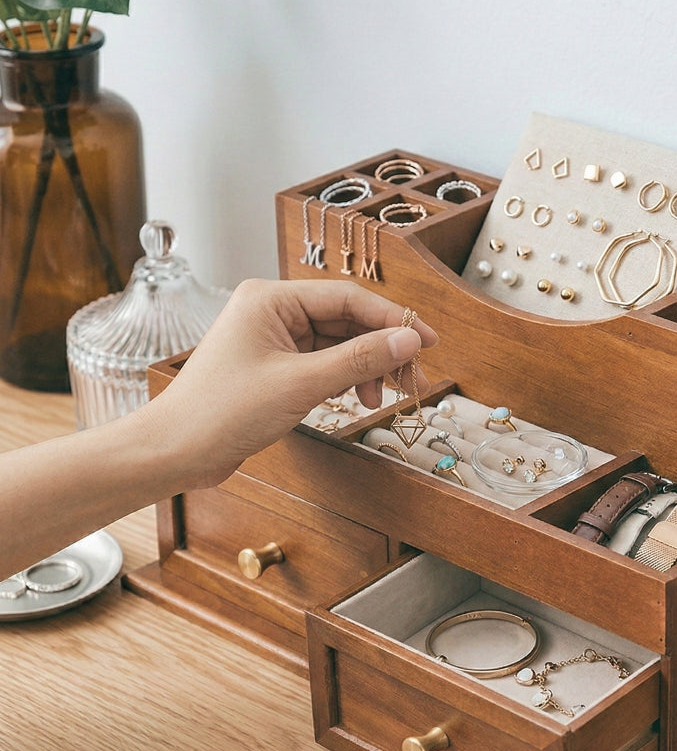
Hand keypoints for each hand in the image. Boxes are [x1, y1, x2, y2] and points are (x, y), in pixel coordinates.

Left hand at [146, 278, 437, 487]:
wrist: (174, 452)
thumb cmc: (221, 412)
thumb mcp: (301, 384)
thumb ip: (360, 359)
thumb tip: (410, 340)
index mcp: (271, 298)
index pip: (348, 298)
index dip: (393, 320)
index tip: (428, 342)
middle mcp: (272, 311)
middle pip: (347, 321)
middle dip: (382, 350)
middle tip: (414, 379)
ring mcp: (272, 339)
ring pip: (338, 344)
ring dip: (365, 369)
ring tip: (380, 398)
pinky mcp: (274, 367)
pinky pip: (323, 363)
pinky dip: (345, 380)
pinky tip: (357, 399)